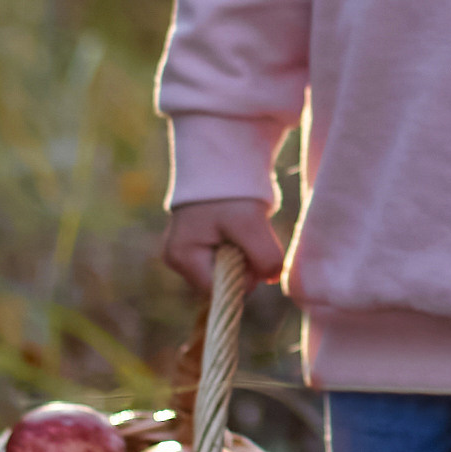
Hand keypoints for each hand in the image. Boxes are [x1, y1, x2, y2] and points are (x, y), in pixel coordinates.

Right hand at [162, 196, 285, 293]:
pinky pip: (228, 257)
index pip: (217, 290)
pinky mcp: (200, 244)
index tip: (251, 250)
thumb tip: (272, 278)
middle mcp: (178, 259)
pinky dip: (241, 246)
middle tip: (248, 234)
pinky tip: (237, 227)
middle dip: (243, 264)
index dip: (242, 277)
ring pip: (227, 270)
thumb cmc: (230, 192)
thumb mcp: (250, 223)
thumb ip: (264, 257)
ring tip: (241, 227)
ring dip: (244, 253)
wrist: (224, 161)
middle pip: (221, 282)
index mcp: (180, 257)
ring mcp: (187, 252)